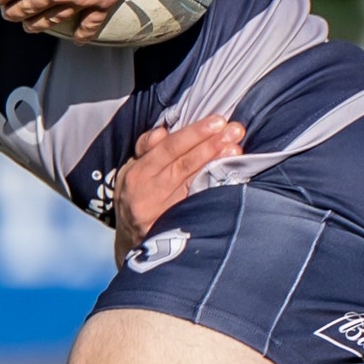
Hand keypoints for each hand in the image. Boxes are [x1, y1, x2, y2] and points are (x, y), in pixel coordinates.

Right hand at [111, 117, 245, 263]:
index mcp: (137, 172)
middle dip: (210, 146)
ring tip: (236, 151)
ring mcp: (160, 212)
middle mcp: (147, 192)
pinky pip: (196, 204)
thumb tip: (162, 131)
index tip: (217, 121)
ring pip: (192, 184)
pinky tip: (230, 179)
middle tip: (234, 131)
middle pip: (183, 164)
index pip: (168, 148)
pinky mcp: (172, 228)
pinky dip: (213, 189)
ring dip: (216, 165)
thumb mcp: (131, 171)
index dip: (193, 134)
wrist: (128, 241)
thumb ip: (147, 149)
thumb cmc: (136, 197)